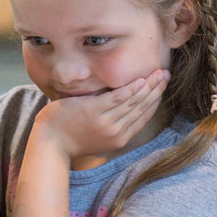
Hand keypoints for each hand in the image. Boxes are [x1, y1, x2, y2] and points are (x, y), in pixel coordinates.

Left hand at [33, 68, 169, 158]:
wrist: (49, 144)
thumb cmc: (68, 138)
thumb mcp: (96, 137)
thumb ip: (110, 126)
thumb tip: (120, 111)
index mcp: (119, 139)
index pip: (143, 117)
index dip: (155, 101)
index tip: (162, 88)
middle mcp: (116, 132)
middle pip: (142, 108)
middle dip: (157, 90)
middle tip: (167, 75)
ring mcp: (106, 122)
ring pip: (134, 102)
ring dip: (149, 86)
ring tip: (160, 73)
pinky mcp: (94, 111)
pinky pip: (118, 98)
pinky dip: (131, 89)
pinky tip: (141, 79)